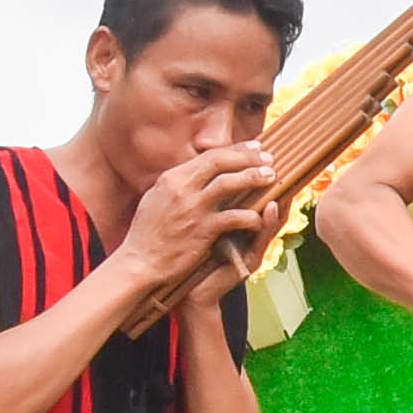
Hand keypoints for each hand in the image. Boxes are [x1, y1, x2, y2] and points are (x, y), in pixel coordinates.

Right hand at [121, 138, 276, 301]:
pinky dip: (251, 216)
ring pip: (229, 183)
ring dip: (253, 178)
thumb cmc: (148, 234)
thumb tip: (196, 171)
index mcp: (171, 178)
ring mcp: (192, 208)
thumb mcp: (157, 199)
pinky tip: (260, 218)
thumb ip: (177, 184)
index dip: (235, 150)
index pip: (208, 155)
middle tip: (269, 159)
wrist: (140, 263)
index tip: (254, 148)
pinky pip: (234, 217)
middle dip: (248, 157)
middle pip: (220, 161)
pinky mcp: (202, 230)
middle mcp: (181, 188)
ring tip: (272, 178)